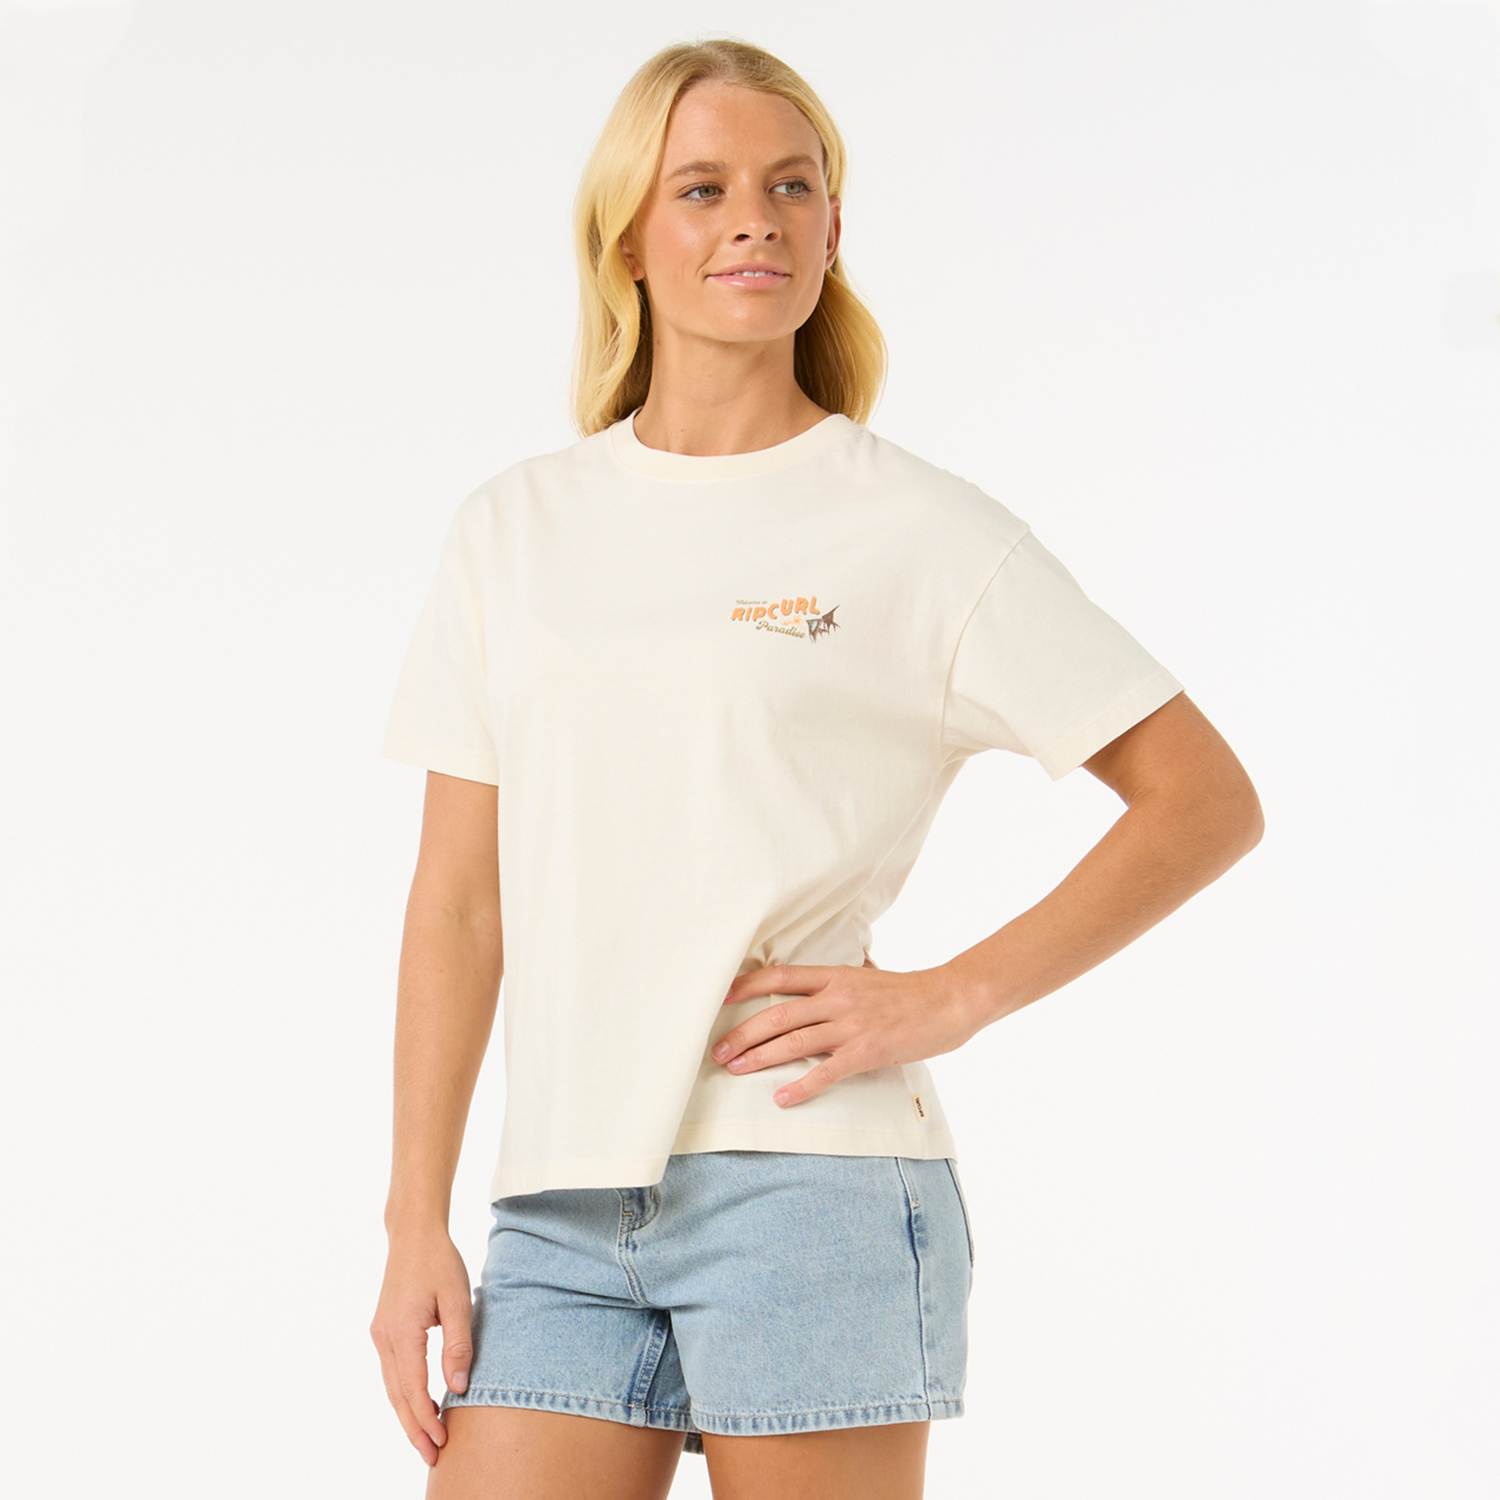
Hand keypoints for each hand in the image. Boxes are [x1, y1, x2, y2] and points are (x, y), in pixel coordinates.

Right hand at [369, 1227, 473, 1465]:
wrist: (413, 1234)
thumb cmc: (440, 1262)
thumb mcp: (458, 1299)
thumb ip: (458, 1344)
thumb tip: (460, 1386)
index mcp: (401, 1333)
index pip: (413, 1389)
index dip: (427, 1419)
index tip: (442, 1441)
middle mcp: (384, 1339)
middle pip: (397, 1396)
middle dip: (414, 1428)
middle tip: (433, 1457)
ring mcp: (380, 1335)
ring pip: (392, 1387)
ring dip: (408, 1414)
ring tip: (428, 1438)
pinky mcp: (383, 1330)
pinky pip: (393, 1372)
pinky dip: (405, 1393)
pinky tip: (422, 1403)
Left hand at [711, 953, 980, 1107]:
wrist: (949, 1000)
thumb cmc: (909, 991)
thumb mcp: (868, 976)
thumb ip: (840, 980)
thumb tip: (818, 981)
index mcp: (834, 975)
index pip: (779, 976)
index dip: (745, 986)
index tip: (720, 999)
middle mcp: (837, 997)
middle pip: (777, 1014)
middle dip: (743, 1034)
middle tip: (718, 1051)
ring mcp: (852, 1024)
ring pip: (794, 1041)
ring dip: (760, 1058)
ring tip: (736, 1070)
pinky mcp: (867, 1051)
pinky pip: (827, 1071)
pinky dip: (801, 1086)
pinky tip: (781, 1098)